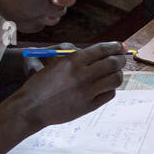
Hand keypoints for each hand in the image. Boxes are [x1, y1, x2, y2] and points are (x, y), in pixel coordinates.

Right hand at [8, 41, 124, 129]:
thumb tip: (103, 54)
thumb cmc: (41, 84)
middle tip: (122, 59)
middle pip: (113, 63)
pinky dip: (110, 89)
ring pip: (115, 79)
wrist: (31, 107)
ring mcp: (87, 91)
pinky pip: (109, 94)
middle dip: (121, 59)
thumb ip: (77, 58)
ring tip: (115, 74)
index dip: (116, 46)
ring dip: (118, 75)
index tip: (121, 46)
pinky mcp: (88, 106)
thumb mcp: (57, 63)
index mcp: (74, 60)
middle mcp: (83, 74)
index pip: (103, 49)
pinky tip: (106, 87)